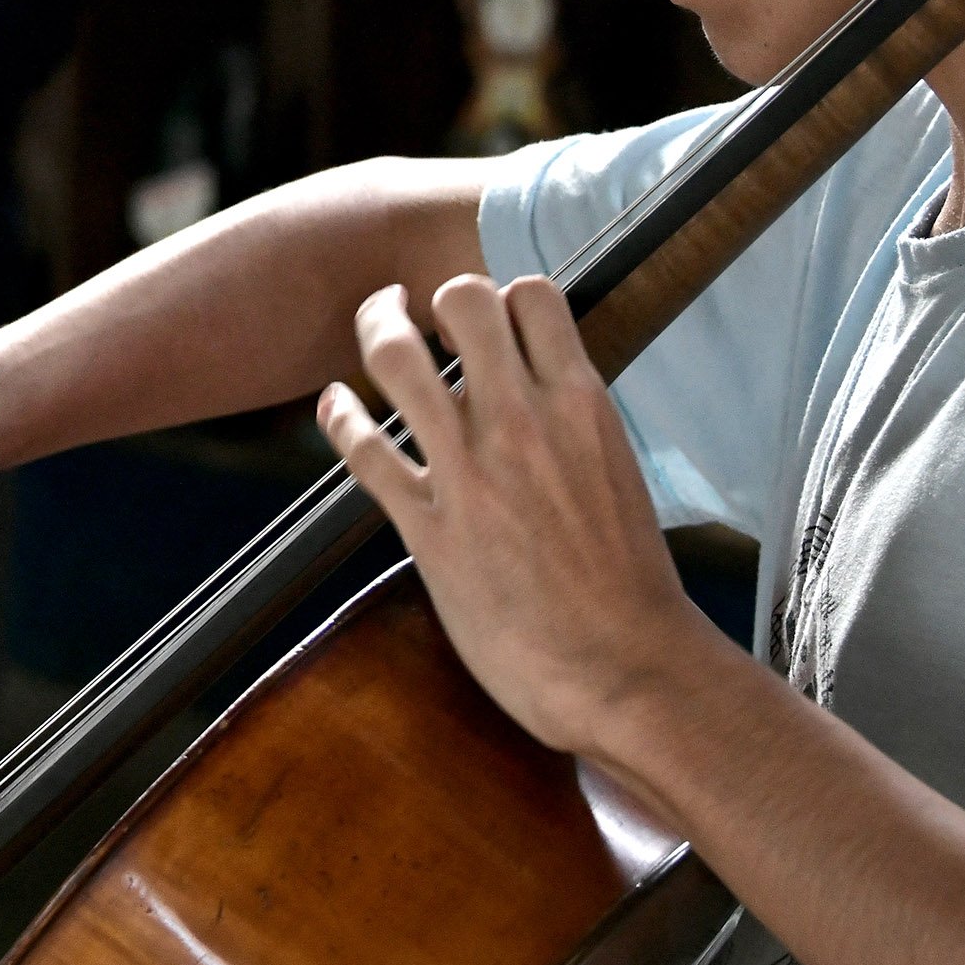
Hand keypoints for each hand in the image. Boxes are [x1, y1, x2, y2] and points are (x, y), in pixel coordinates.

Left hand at [318, 275, 710, 759]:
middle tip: (422, 314)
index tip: (489, 320)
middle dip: (437, 297)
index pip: (533, 295)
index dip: (503, 296)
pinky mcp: (428, 527)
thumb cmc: (631, 586)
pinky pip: (363, 448)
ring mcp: (471, 470)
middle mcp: (523, 421)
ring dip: (377, 329)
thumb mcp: (615, 472)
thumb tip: (538, 397)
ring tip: (376, 325)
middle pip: (462, 299)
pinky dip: (338, 417)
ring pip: (398, 357)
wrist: (627, 669)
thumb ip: (572, 426)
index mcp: (582, 405)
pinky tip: (333, 406)